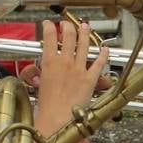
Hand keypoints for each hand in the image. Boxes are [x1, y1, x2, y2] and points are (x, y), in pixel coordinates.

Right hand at [23, 19, 110, 137]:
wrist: (57, 118)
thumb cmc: (46, 107)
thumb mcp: (37, 86)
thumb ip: (39, 75)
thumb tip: (40, 73)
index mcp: (49, 62)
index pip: (48, 37)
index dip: (49, 27)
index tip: (49, 24)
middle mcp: (65, 62)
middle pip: (68, 36)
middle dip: (68, 26)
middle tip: (67, 24)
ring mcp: (79, 69)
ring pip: (84, 45)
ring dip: (84, 33)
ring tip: (85, 26)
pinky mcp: (90, 79)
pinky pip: (99, 63)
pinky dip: (103, 55)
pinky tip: (105, 48)